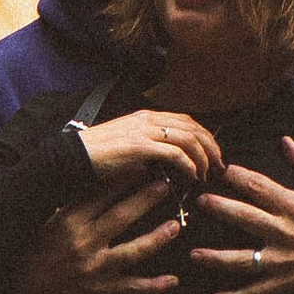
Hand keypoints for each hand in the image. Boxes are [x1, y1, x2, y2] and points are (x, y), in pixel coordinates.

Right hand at [9, 177, 184, 293]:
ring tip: (175, 226)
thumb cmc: (34, 249)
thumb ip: (72, 203)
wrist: (19, 288)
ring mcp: (93, 267)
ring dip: (156, 238)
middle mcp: (83, 242)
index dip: (123, 178)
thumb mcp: (48, 221)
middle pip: (121, 216)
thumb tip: (97, 178)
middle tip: (166, 184)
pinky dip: (153, 285)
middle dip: (146, 199)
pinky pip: (130, 287)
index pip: (100, 193)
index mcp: (68, 220)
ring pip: (131, 251)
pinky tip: (172, 280)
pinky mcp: (98, 290)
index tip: (141, 163)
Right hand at [74, 106, 223, 189]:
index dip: (205, 136)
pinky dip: (188, 164)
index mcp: (146, 117)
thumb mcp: (128, 144)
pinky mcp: (139, 146)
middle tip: (219, 166)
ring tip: (207, 173)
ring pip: (188, 138)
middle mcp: (148, 119)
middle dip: (211, 146)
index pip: (186, 120)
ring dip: (203, 157)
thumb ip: (150, 147)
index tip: (213, 154)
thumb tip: (170, 161)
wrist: (74, 156)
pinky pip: (174, 153)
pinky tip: (192, 176)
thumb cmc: (98, 154)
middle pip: (193, 127)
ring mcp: (144, 131)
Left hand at [192, 146, 293, 293]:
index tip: (221, 170)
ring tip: (194, 254)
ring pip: (246, 260)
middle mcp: (286, 232)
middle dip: (220, 209)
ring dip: (218, 258)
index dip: (238, 176)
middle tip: (200, 201)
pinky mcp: (288, 282)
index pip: (260, 187)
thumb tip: (285, 139)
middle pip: (246, 218)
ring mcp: (285, 260)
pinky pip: (258, 291)